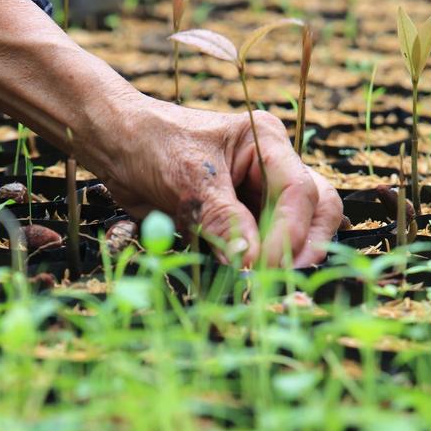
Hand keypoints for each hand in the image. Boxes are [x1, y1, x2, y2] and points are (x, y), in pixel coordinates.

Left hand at [0, 0, 341, 265]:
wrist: (114, 147)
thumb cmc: (149, 145)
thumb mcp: (187, 181)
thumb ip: (222, 221)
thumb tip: (251, 264)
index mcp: (265, 143)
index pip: (298, 192)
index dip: (289, 234)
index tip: (265, 268)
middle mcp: (271, 168)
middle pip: (316, 209)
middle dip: (305, 246)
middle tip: (282, 282)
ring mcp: (259, 195)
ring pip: (297, 230)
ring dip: (286, 260)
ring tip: (266, 287)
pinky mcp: (240, 219)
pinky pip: (262, 246)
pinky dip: (259, 266)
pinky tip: (245, 283)